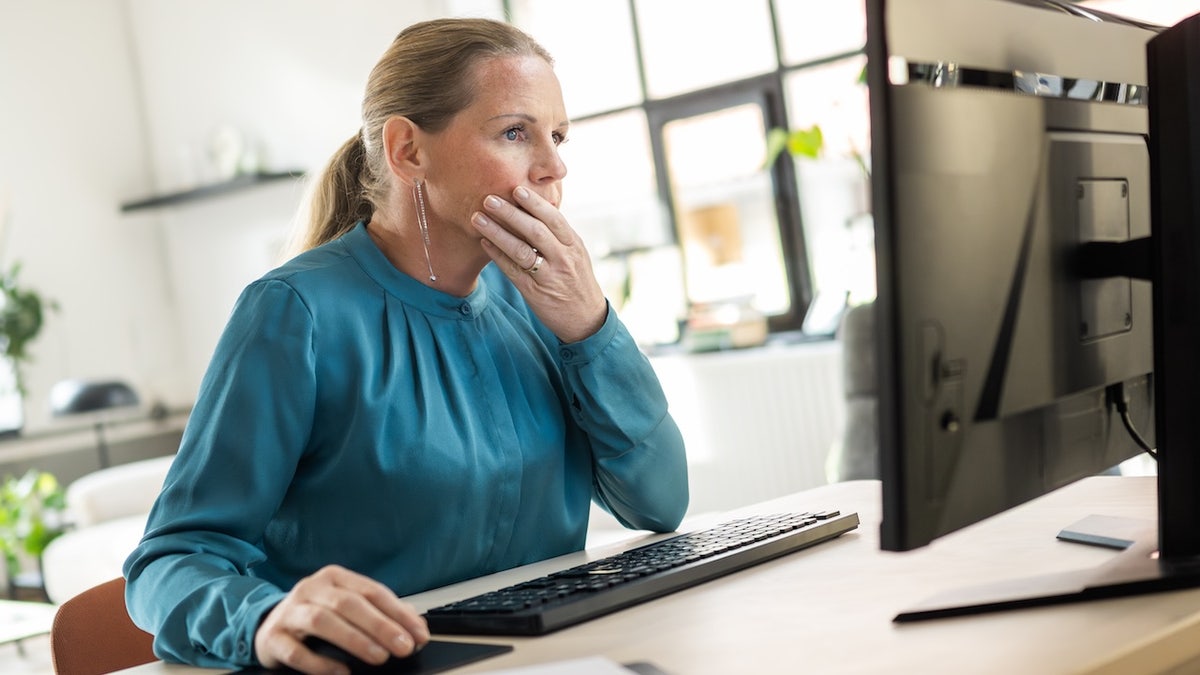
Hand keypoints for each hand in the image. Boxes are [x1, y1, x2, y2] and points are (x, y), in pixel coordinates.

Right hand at [253, 565, 428, 673]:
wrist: (268, 625)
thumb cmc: (316, 615)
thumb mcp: (347, 606)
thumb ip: (380, 613)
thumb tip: (415, 626)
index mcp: (334, 578)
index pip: (372, 591)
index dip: (399, 613)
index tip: (419, 634)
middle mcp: (311, 589)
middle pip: (349, 604)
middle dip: (381, 626)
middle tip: (404, 647)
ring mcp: (290, 612)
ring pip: (323, 621)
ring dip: (355, 640)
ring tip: (379, 657)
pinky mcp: (273, 637)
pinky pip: (297, 651)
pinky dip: (322, 663)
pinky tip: (342, 672)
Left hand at [472, 186, 606, 342]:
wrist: (586, 318)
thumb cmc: (577, 281)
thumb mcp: (576, 254)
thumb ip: (558, 235)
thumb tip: (537, 207)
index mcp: (573, 245)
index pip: (554, 218)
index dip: (535, 203)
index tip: (517, 189)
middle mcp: (563, 258)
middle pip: (535, 231)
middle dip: (511, 213)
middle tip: (489, 199)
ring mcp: (549, 276)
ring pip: (521, 250)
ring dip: (497, 232)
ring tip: (478, 218)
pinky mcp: (535, 292)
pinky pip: (513, 271)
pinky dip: (497, 256)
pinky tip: (484, 243)